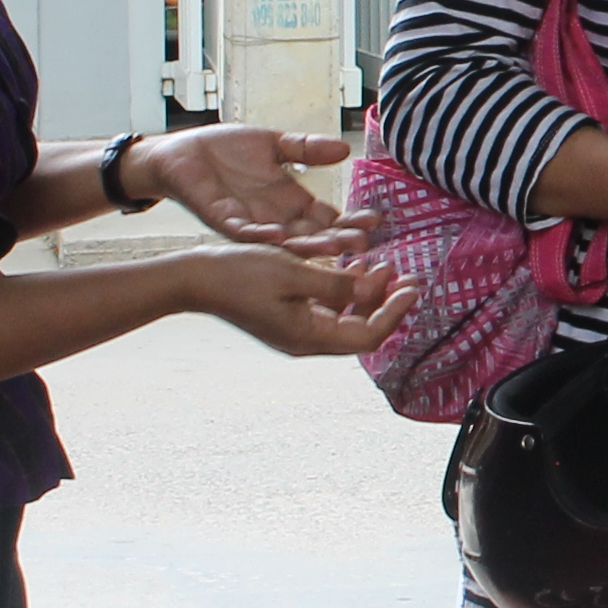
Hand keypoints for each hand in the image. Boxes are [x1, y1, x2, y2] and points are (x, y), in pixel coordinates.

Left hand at [130, 125, 367, 252]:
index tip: (375, 221)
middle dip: (335, 240)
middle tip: (360, 244)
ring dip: (305, 245)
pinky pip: (242, 231)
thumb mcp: (275, 144)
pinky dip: (259, 236)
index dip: (350, 221)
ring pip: (282, 241)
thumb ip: (307, 148)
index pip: (327, 218)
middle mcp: (274, 217)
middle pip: (311, 236)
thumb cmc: (225, 150)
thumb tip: (345, 148)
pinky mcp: (220, 217)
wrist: (181, 152)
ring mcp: (248, 221)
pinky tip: (277, 237)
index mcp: (289, 201)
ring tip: (330, 247)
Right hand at [183, 246, 411, 358]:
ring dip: (366, 296)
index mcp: (309, 336)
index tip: (413, 286)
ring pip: (345, 320)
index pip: (369, 335)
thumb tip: (374, 291)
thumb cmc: (240, 273)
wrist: (194, 278)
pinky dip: (344, 292)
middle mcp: (304, 340)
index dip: (395, 312)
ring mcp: (294, 331)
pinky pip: (326, 311)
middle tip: (404, 274)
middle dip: (386, 303)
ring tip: (382, 267)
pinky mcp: (286, 317)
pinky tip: (351, 268)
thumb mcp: (294, 273)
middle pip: (360, 330)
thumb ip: (337, 285)